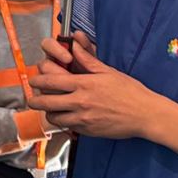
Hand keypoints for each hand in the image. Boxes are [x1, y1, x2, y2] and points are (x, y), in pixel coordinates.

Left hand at [27, 33, 163, 139]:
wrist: (145, 115)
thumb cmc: (130, 91)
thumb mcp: (108, 72)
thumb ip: (88, 60)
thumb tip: (74, 45)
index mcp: (84, 85)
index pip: (51, 81)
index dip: (38, 80)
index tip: (32, 81)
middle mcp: (80, 102)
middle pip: (47, 102)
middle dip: (35, 100)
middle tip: (32, 100)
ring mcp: (83, 119)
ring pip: (54, 118)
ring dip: (49, 113)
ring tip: (50, 109)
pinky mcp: (88, 131)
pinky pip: (67, 127)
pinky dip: (63, 123)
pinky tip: (66, 118)